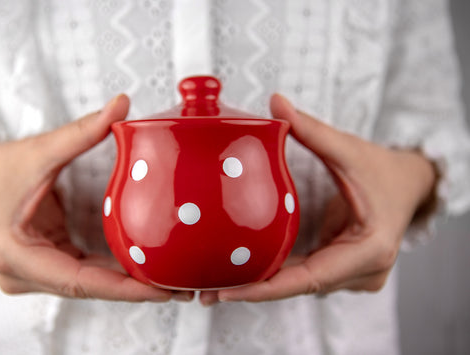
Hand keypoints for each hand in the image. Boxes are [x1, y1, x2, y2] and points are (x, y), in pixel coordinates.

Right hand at [0, 95, 191, 301]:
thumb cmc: (1, 167)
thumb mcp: (40, 149)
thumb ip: (82, 130)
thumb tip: (122, 105)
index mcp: (15, 253)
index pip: (77, 280)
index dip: (122, 288)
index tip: (159, 290)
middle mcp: (20, 272)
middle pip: (87, 287)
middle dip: (132, 289)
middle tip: (179, 288)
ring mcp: (32, 274)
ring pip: (88, 285)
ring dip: (126, 285)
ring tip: (170, 283)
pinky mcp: (45, 267)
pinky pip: (84, 275)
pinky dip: (112, 273)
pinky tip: (143, 270)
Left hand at [200, 94, 435, 303]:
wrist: (410, 185)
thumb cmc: (383, 170)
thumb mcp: (350, 150)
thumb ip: (312, 130)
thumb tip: (276, 102)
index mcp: (370, 249)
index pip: (310, 277)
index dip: (267, 288)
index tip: (230, 291)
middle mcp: (364, 272)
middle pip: (299, 286)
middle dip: (254, 289)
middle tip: (207, 293)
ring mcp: (355, 276)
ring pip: (300, 285)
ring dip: (261, 285)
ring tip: (214, 288)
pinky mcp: (343, 271)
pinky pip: (304, 276)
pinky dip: (276, 275)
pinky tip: (242, 274)